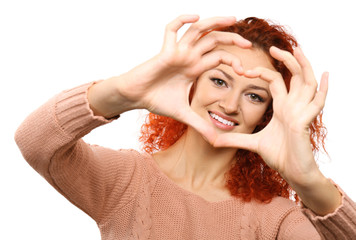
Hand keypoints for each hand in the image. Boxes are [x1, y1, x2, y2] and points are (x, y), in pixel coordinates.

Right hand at [117, 15, 250, 142]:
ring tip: (232, 18)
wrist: (135, 97)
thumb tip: (215, 141)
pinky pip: (171, 28)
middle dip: (232, 39)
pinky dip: (182, 19)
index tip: (245, 71)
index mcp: (194, 68)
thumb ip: (200, 125)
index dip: (234, 61)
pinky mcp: (165, 50)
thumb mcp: (184, 115)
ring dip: (215, 22)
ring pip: (198, 29)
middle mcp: (188, 56)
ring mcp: (177, 51)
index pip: (219, 56)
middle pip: (214, 40)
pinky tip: (194, 15)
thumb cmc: (156, 101)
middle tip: (248, 44)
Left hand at [214, 46, 327, 185]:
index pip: (275, 81)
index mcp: (282, 107)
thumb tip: (212, 140)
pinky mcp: (305, 122)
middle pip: (294, 75)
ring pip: (307, 82)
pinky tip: (325, 75)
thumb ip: (233, 139)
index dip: (263, 72)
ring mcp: (301, 112)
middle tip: (273, 47)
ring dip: (303, 65)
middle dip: (287, 60)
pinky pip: (318, 102)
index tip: (245, 70)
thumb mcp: (252, 143)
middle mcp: (293, 106)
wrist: (292, 172)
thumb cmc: (279, 156)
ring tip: (297, 49)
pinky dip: (323, 89)